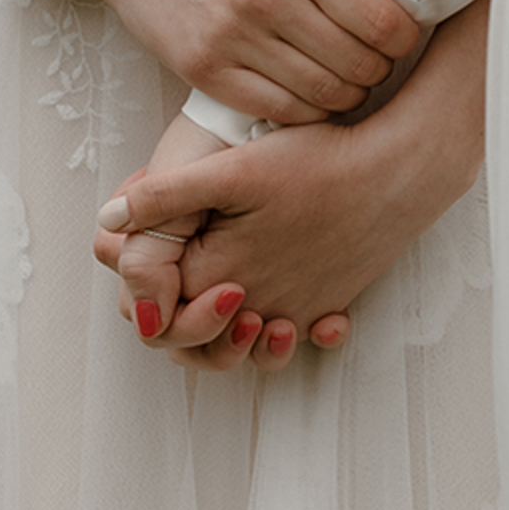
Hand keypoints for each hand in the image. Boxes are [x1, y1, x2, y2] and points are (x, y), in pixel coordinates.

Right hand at [41, 0, 418, 123]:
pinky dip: (304, 111)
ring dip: (346, 96)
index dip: (403, 37)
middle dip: (378, 70)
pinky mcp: (203, 69)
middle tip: (376, 63)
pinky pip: (276, 110)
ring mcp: (231, 37)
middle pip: (357, 63)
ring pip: (321, 94)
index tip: (400, 36)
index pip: (381, 19)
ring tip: (347, 82)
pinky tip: (308, 95)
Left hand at [100, 0, 489, 341]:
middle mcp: (255, 307)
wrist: (400, 174)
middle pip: (193, 338)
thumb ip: (163, 198)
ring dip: (225, 327)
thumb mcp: (232, 170)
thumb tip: (107, 220)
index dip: (142, 276)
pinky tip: (282, 303)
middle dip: (177, 307)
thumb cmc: (318, 165)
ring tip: (227, 291)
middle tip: (179, 264)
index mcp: (219, 277)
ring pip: (241, 344)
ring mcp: (294, 312)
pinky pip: (292, 333)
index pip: (155, 307)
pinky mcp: (326, 306)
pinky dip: (282, 329)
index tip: (153, 234)